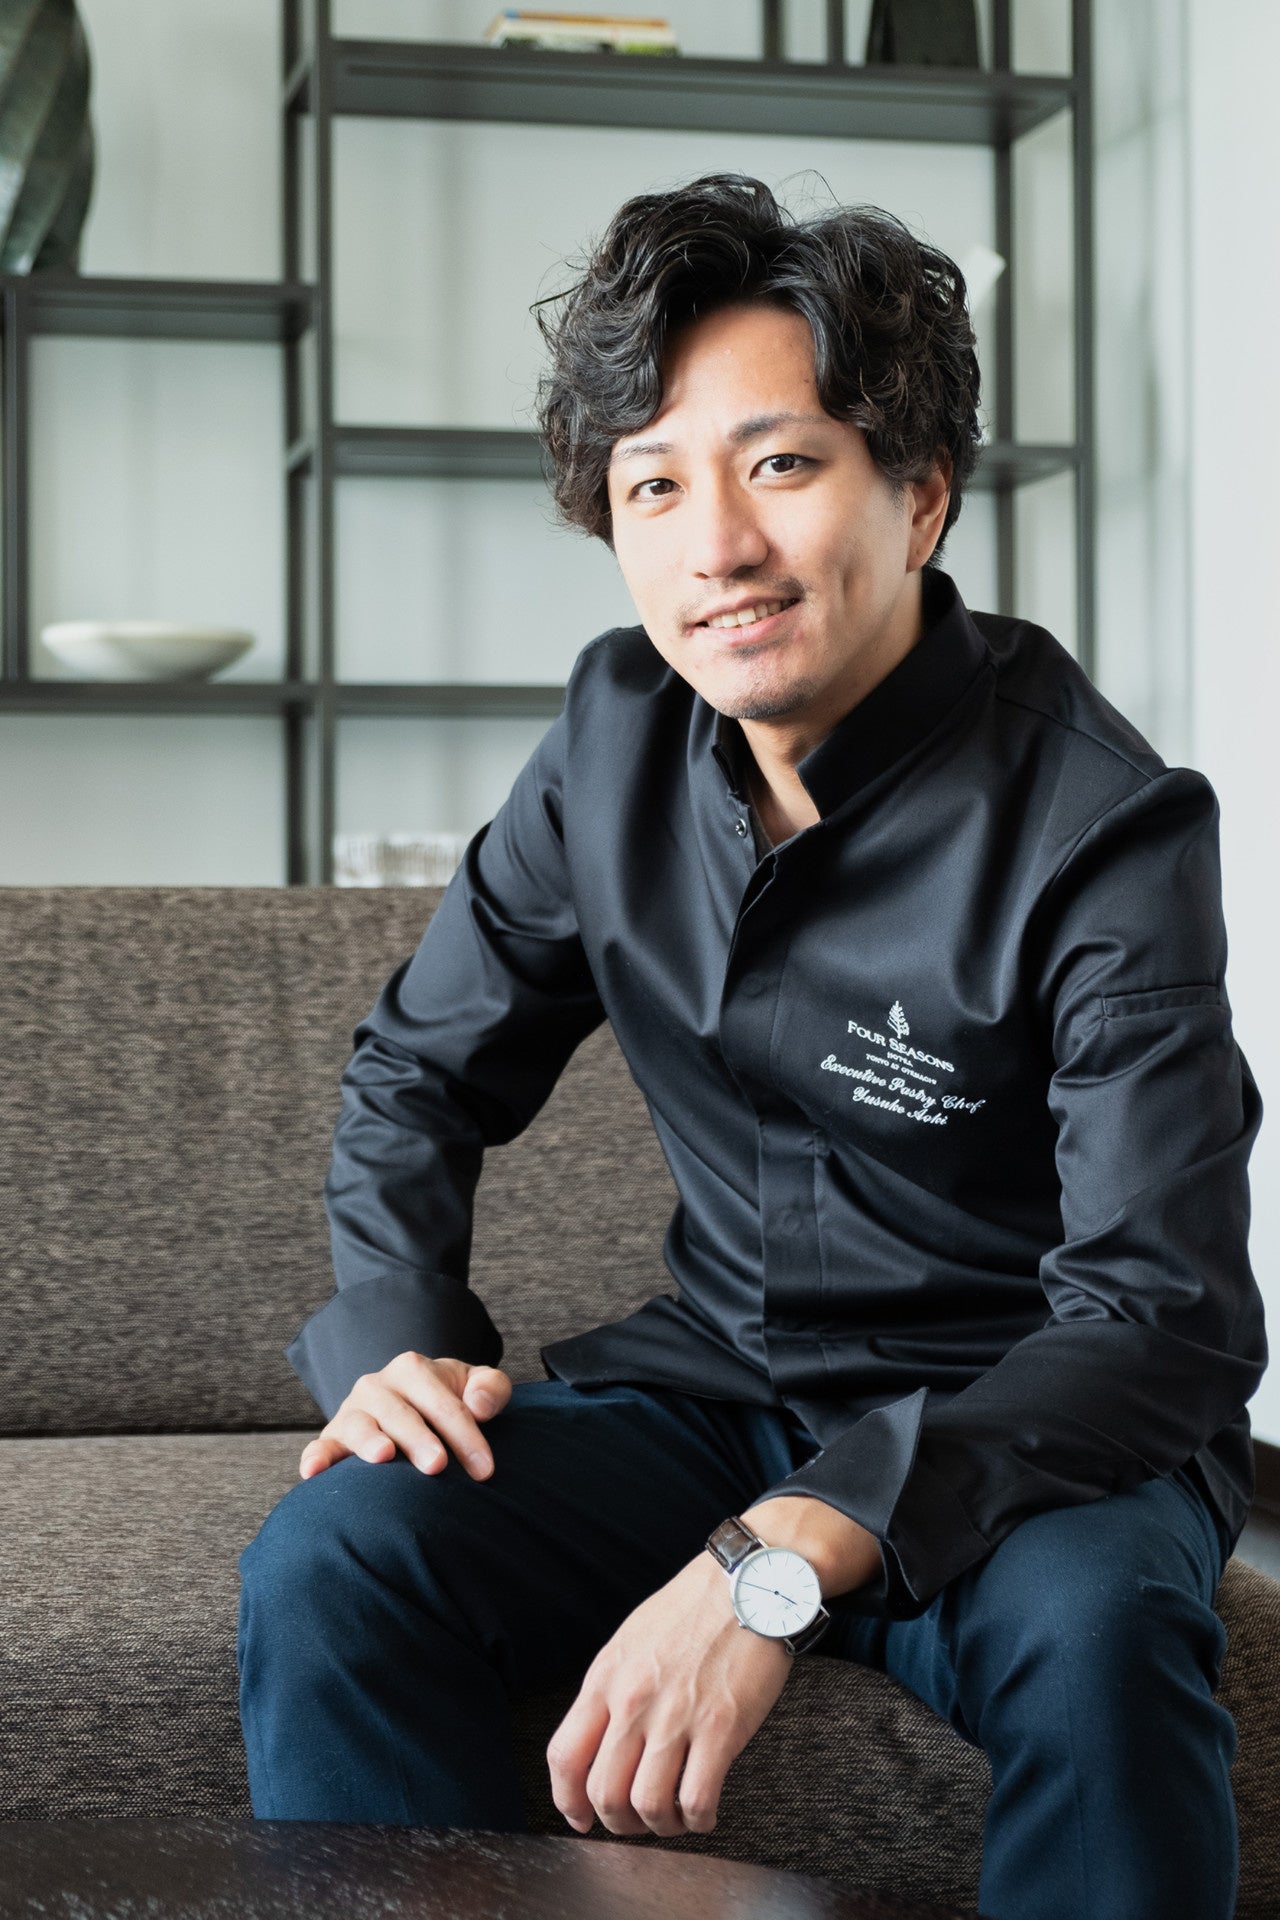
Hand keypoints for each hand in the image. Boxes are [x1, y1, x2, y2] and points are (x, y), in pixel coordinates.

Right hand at [298, 1352, 512, 1481]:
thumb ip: (491, 1387)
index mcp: (413, 1369)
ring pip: (360, 1424)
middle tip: (438, 1465)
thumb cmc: (448, 1400)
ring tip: (384, 1456)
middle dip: (420, 1438)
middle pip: (402, 1413)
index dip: (466, 1436)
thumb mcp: (475, 1386)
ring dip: (370, 1440)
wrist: (411, 1404)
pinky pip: (320, 1446)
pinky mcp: (333, 1438)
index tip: (485, 1470)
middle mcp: (378, 1386)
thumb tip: (479, 1405)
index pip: (444, 1404)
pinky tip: (313, 1472)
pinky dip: (316, 1457)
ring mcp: (352, 1411)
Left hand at [546, 1549, 790, 1839]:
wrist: (750, 1583)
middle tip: (637, 1820)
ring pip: (647, 1806)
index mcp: (607, 1677)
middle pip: (603, 1792)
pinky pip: (696, 1800)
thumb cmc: (695, 1609)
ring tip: (675, 1816)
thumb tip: (600, 1741)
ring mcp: (676, 1716)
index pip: (564, 1756)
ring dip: (659, 1826)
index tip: (581, 1816)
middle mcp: (634, 1700)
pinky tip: (704, 1812)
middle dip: (618, 1822)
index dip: (568, 1800)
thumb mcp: (633, 1639)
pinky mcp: (721, 1728)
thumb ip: (613, 1688)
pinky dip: (698, 1821)